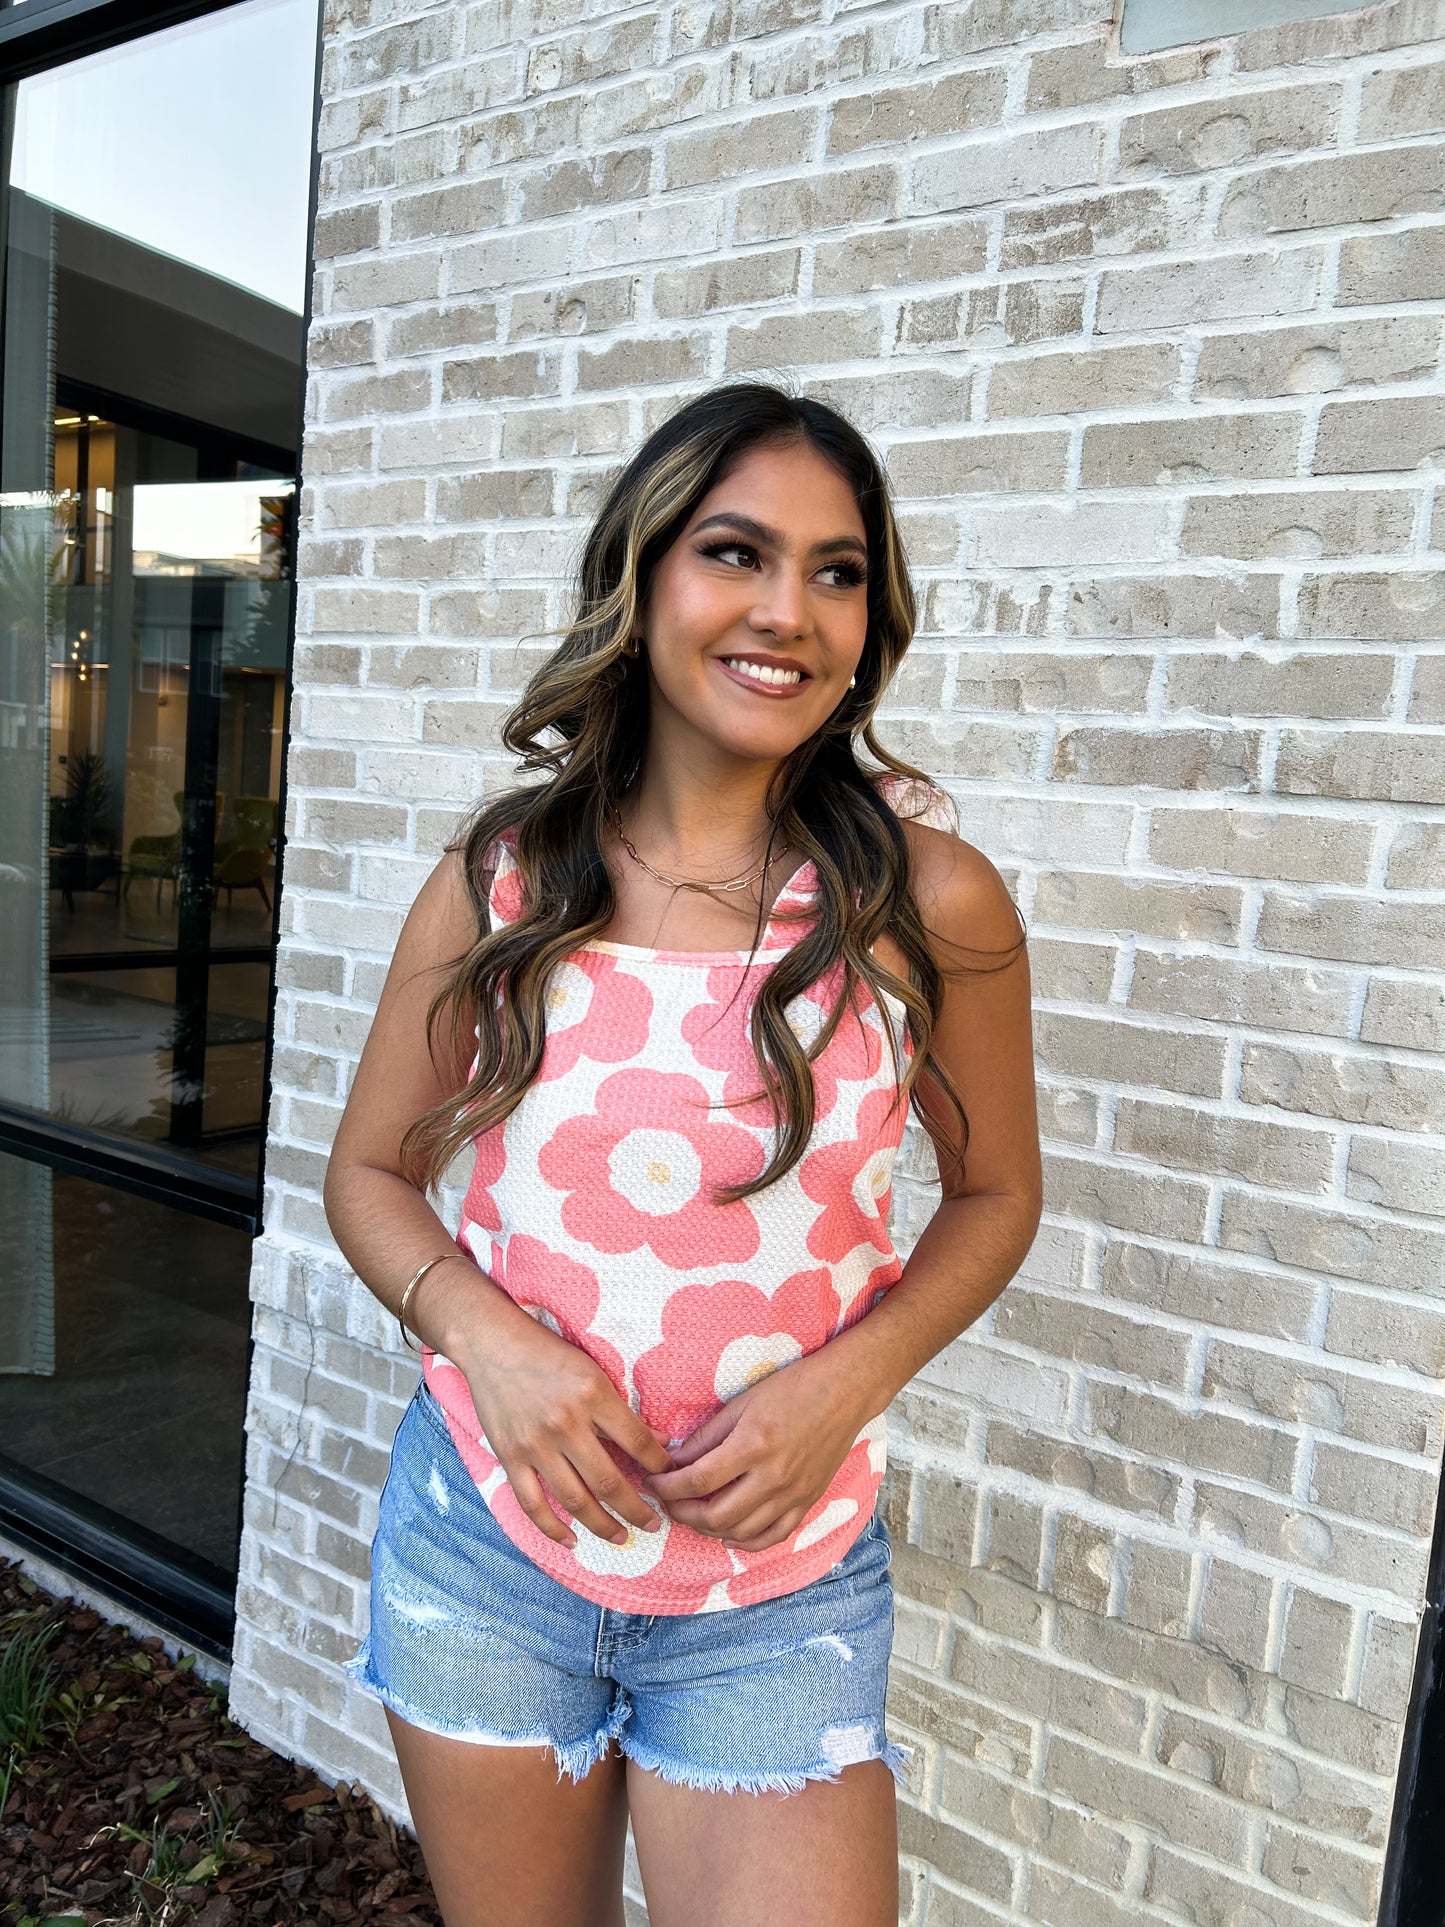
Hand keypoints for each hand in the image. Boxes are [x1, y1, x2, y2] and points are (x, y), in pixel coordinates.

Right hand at [454, 1297, 673, 1551]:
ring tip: (622, 1538)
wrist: (491, 1343)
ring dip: (602, 1526)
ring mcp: (535, 1444)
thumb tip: (659, 1442)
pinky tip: (571, 1541)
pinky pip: (532, 1503)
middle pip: (609, 1482)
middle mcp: (565, 1423)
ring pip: (575, 1500)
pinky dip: (552, 1528)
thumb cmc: (547, 1352)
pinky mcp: (509, 1456)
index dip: (659, 1466)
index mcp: (593, 1395)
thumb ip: (621, 1408)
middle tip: (654, 1525)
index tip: (669, 1479)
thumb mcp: (593, 1369)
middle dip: (637, 1509)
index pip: (637, 1442)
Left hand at [642, 1352, 870, 1552]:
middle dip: (683, 1514)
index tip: (653, 1483)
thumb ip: (707, 1437)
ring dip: (709, 1529)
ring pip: (741, 1532)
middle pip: (716, 1515)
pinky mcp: (807, 1502)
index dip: (669, 1488)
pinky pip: (773, 1537)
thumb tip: (675, 1461)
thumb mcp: (742, 1403)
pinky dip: (746, 1543)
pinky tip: (728, 1535)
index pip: (699, 1480)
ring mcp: (792, 1494)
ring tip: (694, 1514)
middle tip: (669, 1503)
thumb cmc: (792, 1388)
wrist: (844, 1393)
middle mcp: (773, 1476)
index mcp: (753, 1445)